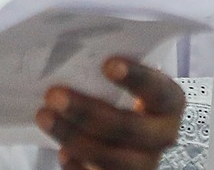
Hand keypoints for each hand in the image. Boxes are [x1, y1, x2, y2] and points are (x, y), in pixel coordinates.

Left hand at [35, 57, 184, 169]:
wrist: (132, 139)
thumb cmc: (126, 100)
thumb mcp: (131, 85)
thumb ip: (115, 74)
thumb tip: (73, 55)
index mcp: (170, 103)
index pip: (158, 90)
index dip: (136, 78)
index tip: (108, 64)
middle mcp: (163, 135)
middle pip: (127, 126)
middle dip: (87, 111)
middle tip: (54, 94)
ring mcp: (144, 163)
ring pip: (108, 156)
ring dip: (72, 136)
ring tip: (44, 115)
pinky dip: (76, 165)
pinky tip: (62, 152)